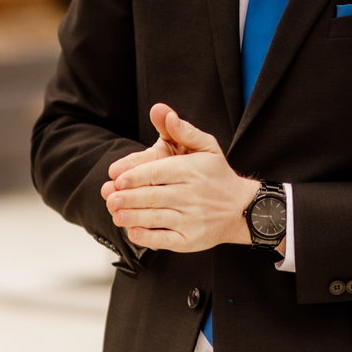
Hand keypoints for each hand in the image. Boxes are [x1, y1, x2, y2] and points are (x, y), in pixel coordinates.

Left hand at [100, 104, 258, 252]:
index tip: (117, 177)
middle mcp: (190, 195)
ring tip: (116, 214)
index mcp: (190, 171)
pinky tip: (133, 232)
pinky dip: (147, 237)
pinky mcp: (188, 239)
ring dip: (133, 217)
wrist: (241, 209)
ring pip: (156, 218)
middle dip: (128, 197)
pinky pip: (164, 240)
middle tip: (109, 197)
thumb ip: (181, 130)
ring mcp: (190, 219)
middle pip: (153, 196)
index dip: (135, 175)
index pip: (157, 172)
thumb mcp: (206, 146)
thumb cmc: (217, 175)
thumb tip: (161, 111)